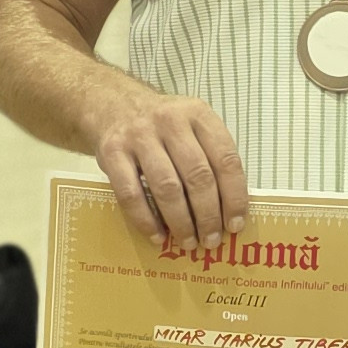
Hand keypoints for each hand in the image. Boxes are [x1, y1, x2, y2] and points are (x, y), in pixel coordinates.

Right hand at [91, 92, 249, 251]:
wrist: (113, 105)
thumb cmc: (161, 126)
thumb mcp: (191, 125)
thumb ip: (209, 156)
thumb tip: (229, 210)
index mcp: (197, 114)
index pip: (225, 159)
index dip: (234, 196)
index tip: (235, 224)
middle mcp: (170, 121)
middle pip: (197, 176)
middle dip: (208, 215)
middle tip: (212, 240)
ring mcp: (139, 136)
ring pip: (167, 188)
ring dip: (181, 222)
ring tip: (189, 242)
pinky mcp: (112, 152)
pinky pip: (131, 194)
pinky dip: (146, 221)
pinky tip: (157, 237)